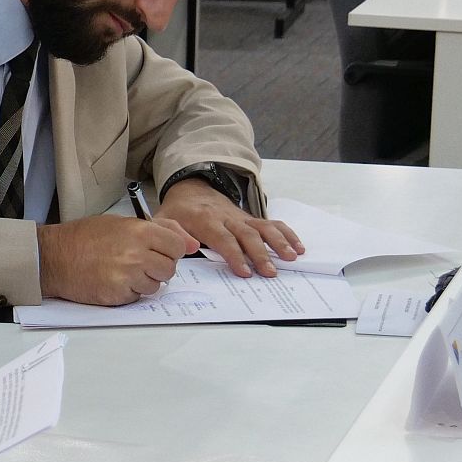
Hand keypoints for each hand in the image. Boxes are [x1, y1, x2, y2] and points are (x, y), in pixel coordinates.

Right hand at [36, 213, 197, 305]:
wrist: (53, 257)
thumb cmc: (84, 237)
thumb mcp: (122, 222)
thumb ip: (160, 230)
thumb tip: (192, 244)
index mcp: (140, 232)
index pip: (178, 247)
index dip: (170, 250)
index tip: (159, 250)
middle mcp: (136, 254)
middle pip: (169, 269)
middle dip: (158, 267)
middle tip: (138, 262)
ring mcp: (127, 276)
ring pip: (155, 286)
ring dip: (144, 281)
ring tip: (122, 271)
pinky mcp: (117, 295)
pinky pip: (137, 297)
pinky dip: (128, 292)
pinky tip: (113, 280)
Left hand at [155, 179, 302, 277]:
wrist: (190, 189)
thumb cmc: (177, 211)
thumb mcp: (164, 220)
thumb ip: (172, 233)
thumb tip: (189, 248)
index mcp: (205, 220)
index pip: (223, 238)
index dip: (234, 255)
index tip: (245, 272)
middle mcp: (227, 217)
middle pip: (247, 235)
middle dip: (260, 254)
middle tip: (271, 273)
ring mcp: (241, 217)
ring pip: (263, 228)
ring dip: (279, 242)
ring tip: (292, 258)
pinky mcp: (250, 218)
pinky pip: (271, 224)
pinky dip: (286, 233)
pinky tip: (298, 247)